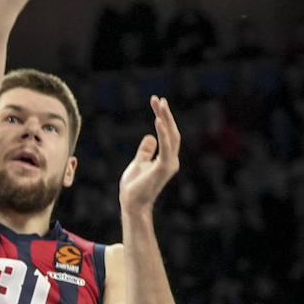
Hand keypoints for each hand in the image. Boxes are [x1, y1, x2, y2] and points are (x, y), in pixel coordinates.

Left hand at [119, 95, 180, 213]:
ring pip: (171, 136)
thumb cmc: (134, 187)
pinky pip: (166, 147)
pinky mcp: (163, 168)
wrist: (132, 204)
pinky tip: (158, 120)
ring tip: (160, 103)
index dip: (163, 117)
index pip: (167, 134)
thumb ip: (146, 151)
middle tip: (159, 99)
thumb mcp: (138, 163)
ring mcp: (169, 164)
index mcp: (166, 159)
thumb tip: (150, 136)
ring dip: (166, 118)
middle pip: (171, 132)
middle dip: (166, 114)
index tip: (156, 102)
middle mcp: (171, 160)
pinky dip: (163, 133)